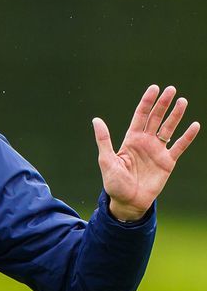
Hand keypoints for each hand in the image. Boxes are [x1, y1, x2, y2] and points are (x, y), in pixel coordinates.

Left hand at [92, 85, 199, 220]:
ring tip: (182, 101)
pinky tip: (194, 125)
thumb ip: (104, 140)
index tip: (154, 88)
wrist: (128, 201)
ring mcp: (157, 151)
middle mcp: (145, 142)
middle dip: (163, 104)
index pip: (140, 116)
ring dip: (175, 116)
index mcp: (131, 139)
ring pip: (168, 129)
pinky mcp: (167, 162)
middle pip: (156, 118)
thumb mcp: (106, 160)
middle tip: (171, 89)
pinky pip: (179, 147)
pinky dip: (187, 137)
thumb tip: (96, 120)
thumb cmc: (114, 182)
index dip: (147, 102)